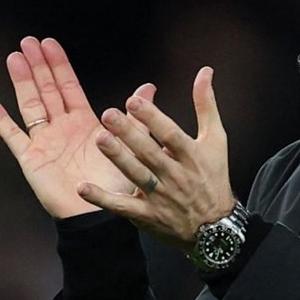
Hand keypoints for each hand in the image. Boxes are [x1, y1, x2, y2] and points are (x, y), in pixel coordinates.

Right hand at [0, 37, 155, 217]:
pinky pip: (13, 136)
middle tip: (28, 41)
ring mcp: (44, 142)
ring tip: (14, 58)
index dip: (58, 65)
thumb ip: (135, 117)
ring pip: (30, 105)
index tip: (49, 43)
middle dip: (38, 65)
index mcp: (83, 123)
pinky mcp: (31, 159)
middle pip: (46, 90)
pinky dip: (0, 120)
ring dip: (22, 82)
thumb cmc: (116, 185)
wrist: (99, 215)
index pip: (68, 87)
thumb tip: (149, 88)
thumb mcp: (130, 145)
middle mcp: (62, 129)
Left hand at [77, 66, 234, 248]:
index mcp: (191, 155)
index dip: (153, 118)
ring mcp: (161, 197)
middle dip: (129, 133)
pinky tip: (83, 188)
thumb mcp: (215, 140)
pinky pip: (123, 207)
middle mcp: (176, 176)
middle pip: (150, 153)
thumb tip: (204, 71)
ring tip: (99, 140)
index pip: (170, 134)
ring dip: (117, 158)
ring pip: (136, 176)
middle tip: (107, 114)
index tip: (134, 100)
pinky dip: (103, 199)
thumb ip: (206, 105)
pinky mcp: (147, 216)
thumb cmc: (213, 177)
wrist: (215, 228)